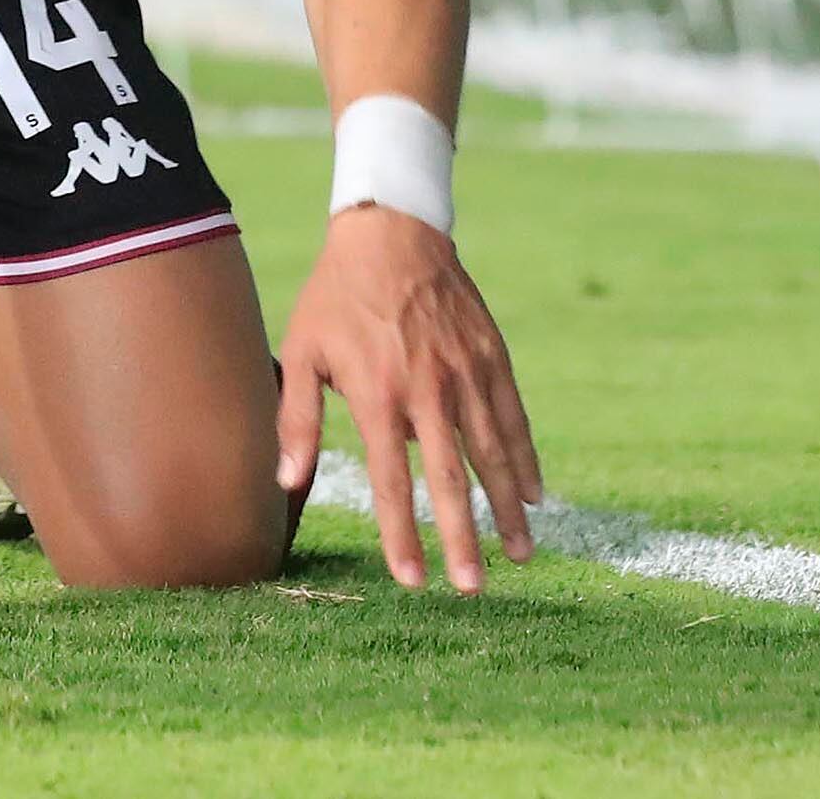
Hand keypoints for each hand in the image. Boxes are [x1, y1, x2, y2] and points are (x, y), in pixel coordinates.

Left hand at [280, 206, 542, 591]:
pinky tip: (535, 496)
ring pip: (492, 453)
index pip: (393, 480)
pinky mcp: (492, 357)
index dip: (402, 534)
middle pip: (450, 478)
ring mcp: (466, 373)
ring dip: (508, 509)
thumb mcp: (301, 351)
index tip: (412, 581)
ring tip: (521, 556)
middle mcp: (427, 390)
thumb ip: (294, 418)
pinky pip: (513, 418)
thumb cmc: (336, 297)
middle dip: (463, 538)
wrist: (392, 231)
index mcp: (377, 394)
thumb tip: (284, 481)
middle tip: (473, 588)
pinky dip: (526, 459)